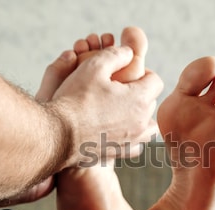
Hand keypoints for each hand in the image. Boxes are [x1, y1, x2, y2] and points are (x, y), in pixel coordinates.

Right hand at [49, 45, 162, 167]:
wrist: (59, 134)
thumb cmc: (75, 99)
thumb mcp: (93, 67)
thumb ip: (115, 55)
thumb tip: (129, 52)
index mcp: (140, 99)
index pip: (155, 81)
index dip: (143, 73)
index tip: (126, 74)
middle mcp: (142, 121)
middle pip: (151, 101)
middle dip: (139, 93)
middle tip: (118, 89)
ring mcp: (134, 139)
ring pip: (149, 125)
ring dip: (140, 116)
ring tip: (122, 110)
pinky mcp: (123, 152)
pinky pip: (137, 145)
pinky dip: (132, 137)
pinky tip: (118, 130)